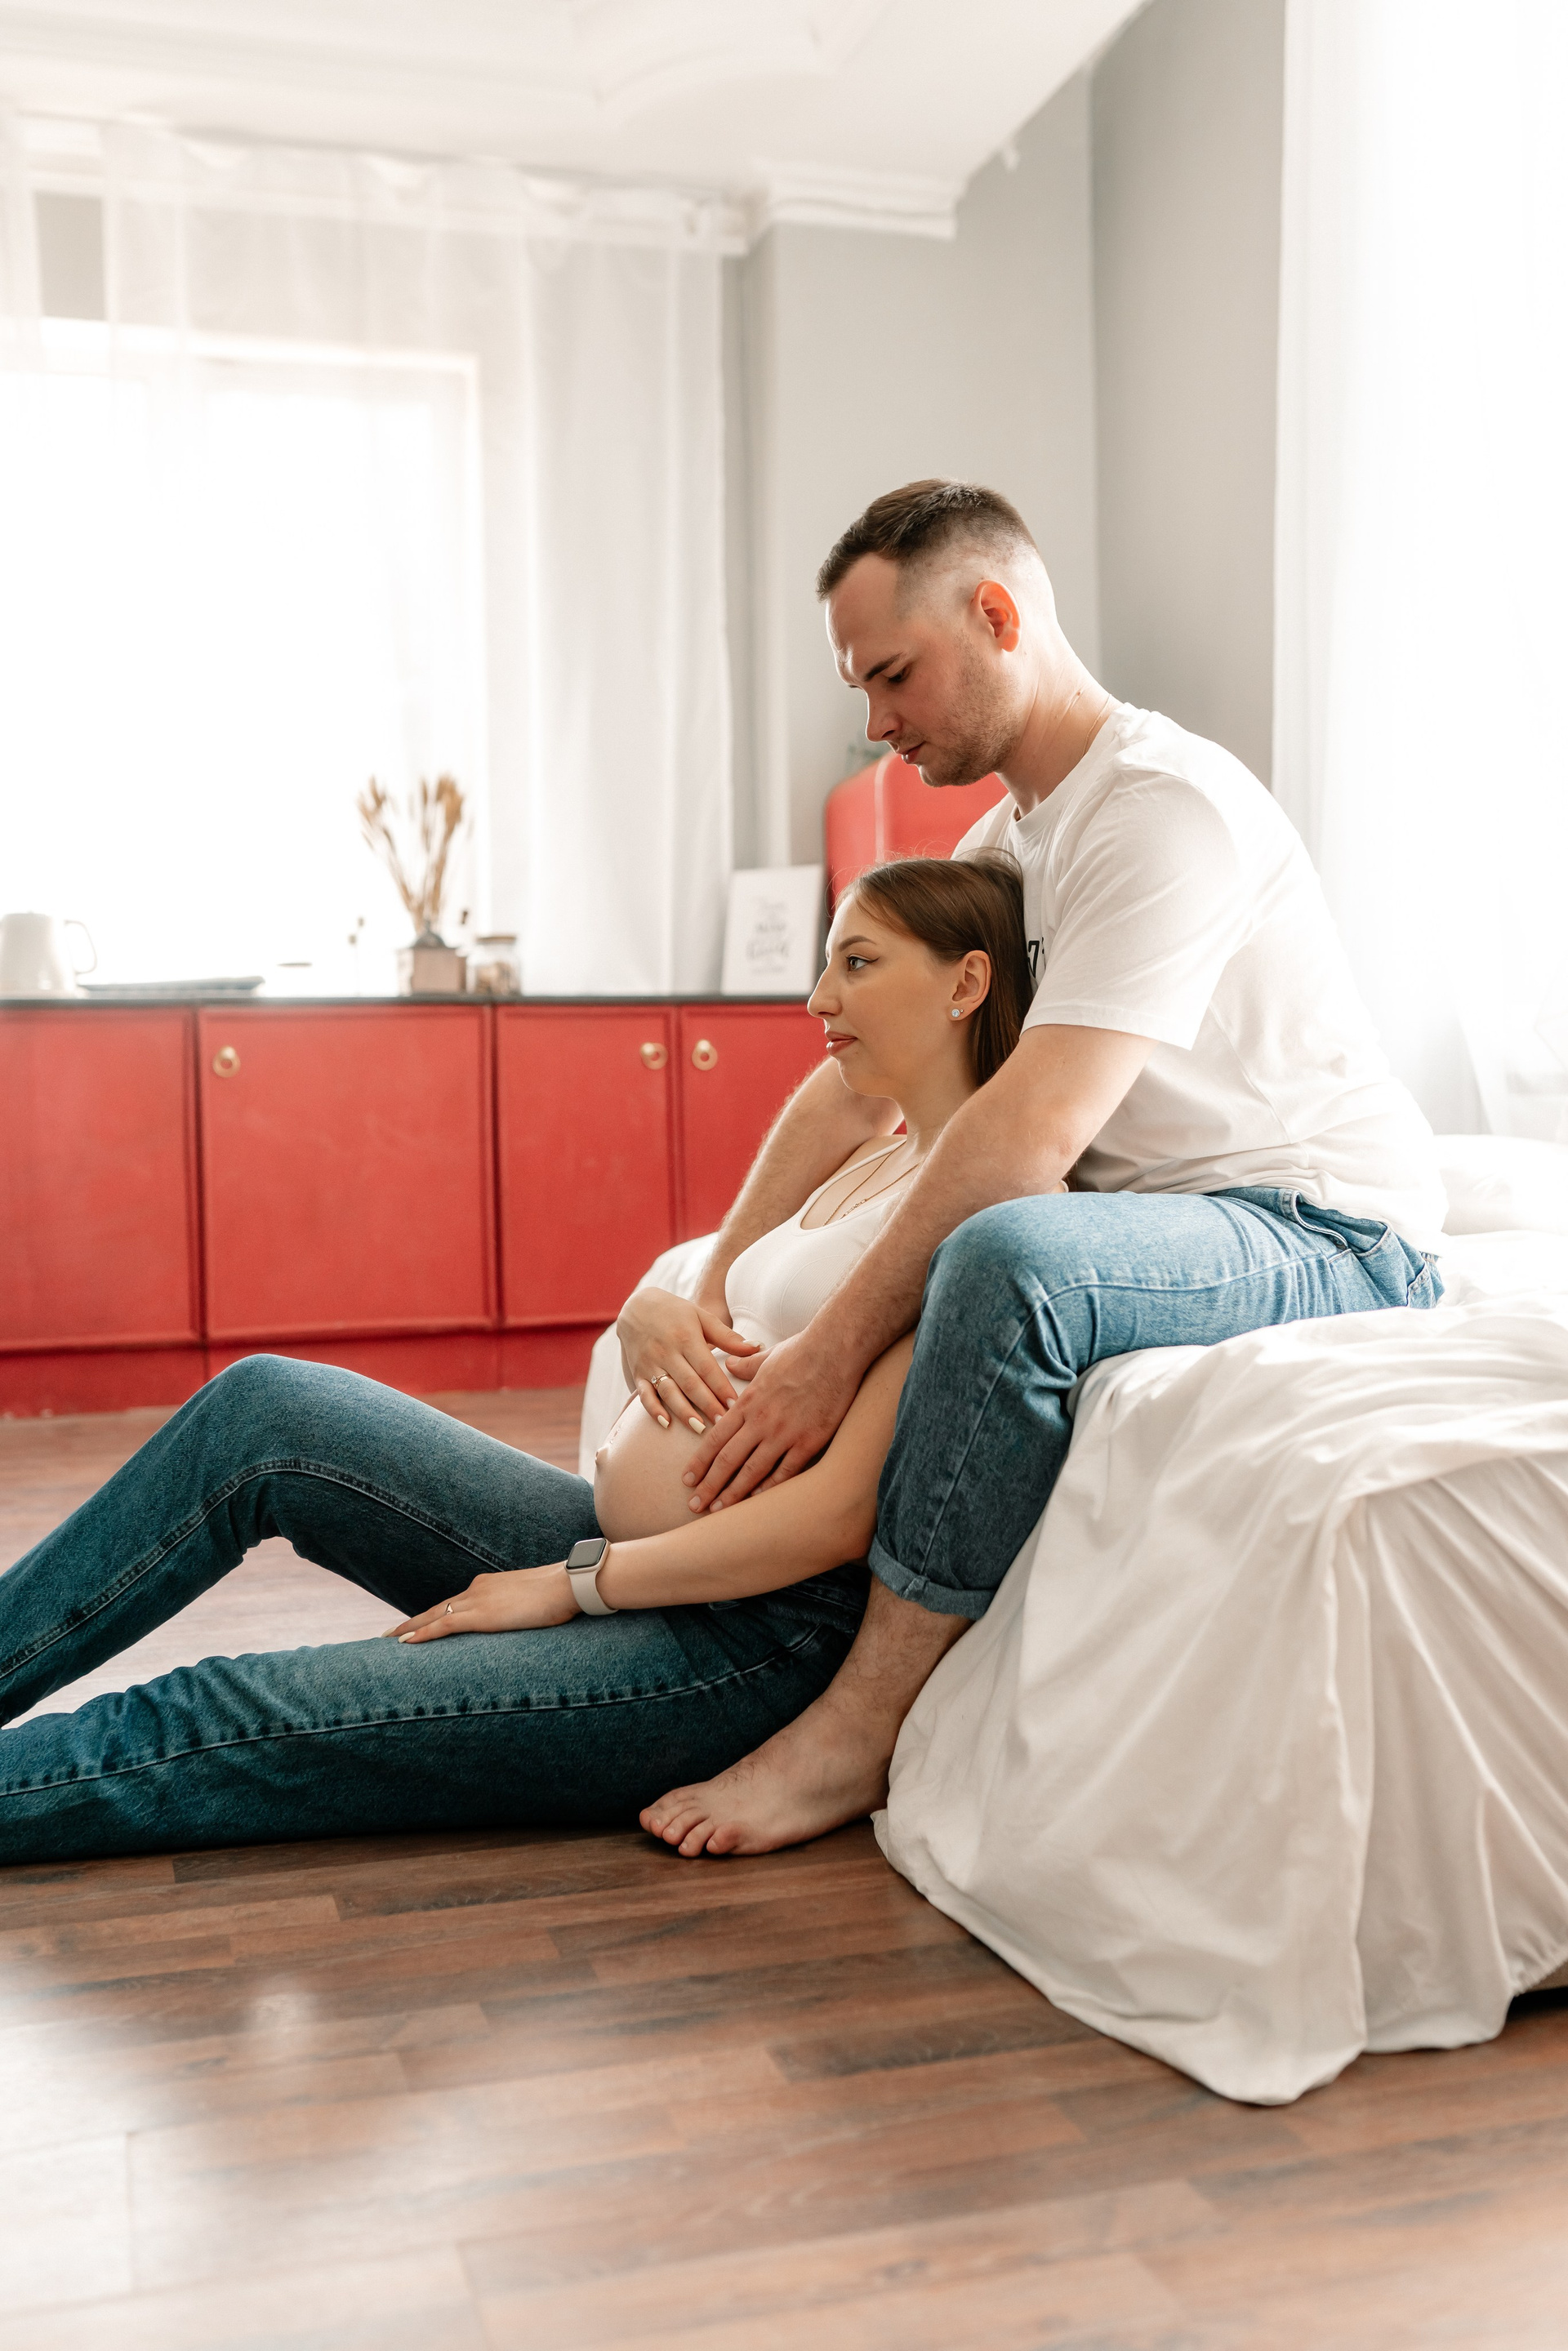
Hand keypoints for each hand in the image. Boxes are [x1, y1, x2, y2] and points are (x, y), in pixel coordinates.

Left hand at [386, 1564, 577, 1641]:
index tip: (416, 1624)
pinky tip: (404, 1644)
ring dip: (408, 1629)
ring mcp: (477, 1601)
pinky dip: (422, 1634)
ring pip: (433, 1616)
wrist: (569, 1583)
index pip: (454, 1602)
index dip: (433, 1615)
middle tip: (387, 1635)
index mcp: (489, 1585)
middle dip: (411, 1622)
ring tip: (386, 1642)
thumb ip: (522, 1610)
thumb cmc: (562, 1592)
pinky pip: (443, 1625)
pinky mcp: (481, 1615)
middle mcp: (477, 1589)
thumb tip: (524, 1621)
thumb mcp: (536, 1602)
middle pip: (436, 1608)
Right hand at [617, 1287, 759, 1429]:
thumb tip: (756, 1347)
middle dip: (708, 1405)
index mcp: (685, 1338)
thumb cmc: (675, 1312)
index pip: (707, 1367)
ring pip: (668, 1391)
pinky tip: (665, 1423)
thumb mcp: (702, 1317)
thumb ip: (728, 1337)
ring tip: (700, 1428)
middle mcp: (667, 1352)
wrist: (636, 1306)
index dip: (721, 1387)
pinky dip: (653, 1409)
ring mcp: (650, 1364)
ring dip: (684, 1411)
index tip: (735, 1405)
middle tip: (723, 1424)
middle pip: (690, 1383)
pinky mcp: (637, 1373)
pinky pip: (643, 1394)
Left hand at [679, 1325, 862, 1512]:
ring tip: (719, 1511)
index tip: (687, 1479)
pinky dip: (770, 1489)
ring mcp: (785, 1433)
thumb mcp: (766, 1357)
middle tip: (694, 1505)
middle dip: (708, 1485)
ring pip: (752, 1471)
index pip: (715, 1438)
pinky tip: (758, 1502)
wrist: (835, 1350)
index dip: (699, 1462)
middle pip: (727, 1460)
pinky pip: (786, 1471)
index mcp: (748, 1402)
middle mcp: (761, 1421)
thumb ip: (746, 1366)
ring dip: (733, 1494)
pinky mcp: (809, 1441)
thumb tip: (731, 1365)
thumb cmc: (802, 1351)